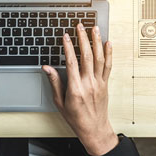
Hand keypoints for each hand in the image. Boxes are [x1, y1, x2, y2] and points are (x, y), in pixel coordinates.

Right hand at [42, 23, 118, 155]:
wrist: (94, 129)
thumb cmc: (76, 118)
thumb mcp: (59, 102)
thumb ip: (54, 83)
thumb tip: (47, 68)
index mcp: (75, 88)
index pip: (71, 62)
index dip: (68, 47)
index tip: (65, 36)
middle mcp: (88, 84)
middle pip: (86, 56)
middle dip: (83, 38)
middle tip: (79, 26)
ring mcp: (98, 83)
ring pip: (99, 58)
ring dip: (97, 41)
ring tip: (94, 29)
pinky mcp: (105, 84)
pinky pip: (108, 66)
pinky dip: (109, 53)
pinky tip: (108, 43)